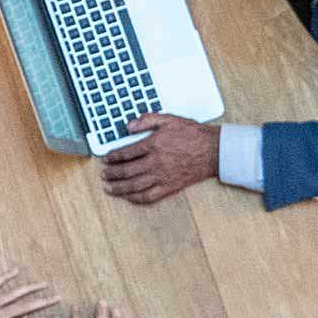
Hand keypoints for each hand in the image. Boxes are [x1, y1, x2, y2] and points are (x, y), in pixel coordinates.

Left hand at [99, 113, 219, 206]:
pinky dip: (136, 198)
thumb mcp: (169, 119)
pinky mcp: (170, 187)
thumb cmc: (193, 135)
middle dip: (112, 173)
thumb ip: (147, 120)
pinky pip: (149, 196)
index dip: (112, 157)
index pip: (125, 153)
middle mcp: (155, 162)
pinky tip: (128, 197)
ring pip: (134, 185)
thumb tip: (128, 126)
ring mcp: (162, 176)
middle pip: (126, 170)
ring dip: (119, 188)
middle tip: (104, 174)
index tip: (106, 159)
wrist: (214, 150)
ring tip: (109, 188)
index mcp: (153, 144)